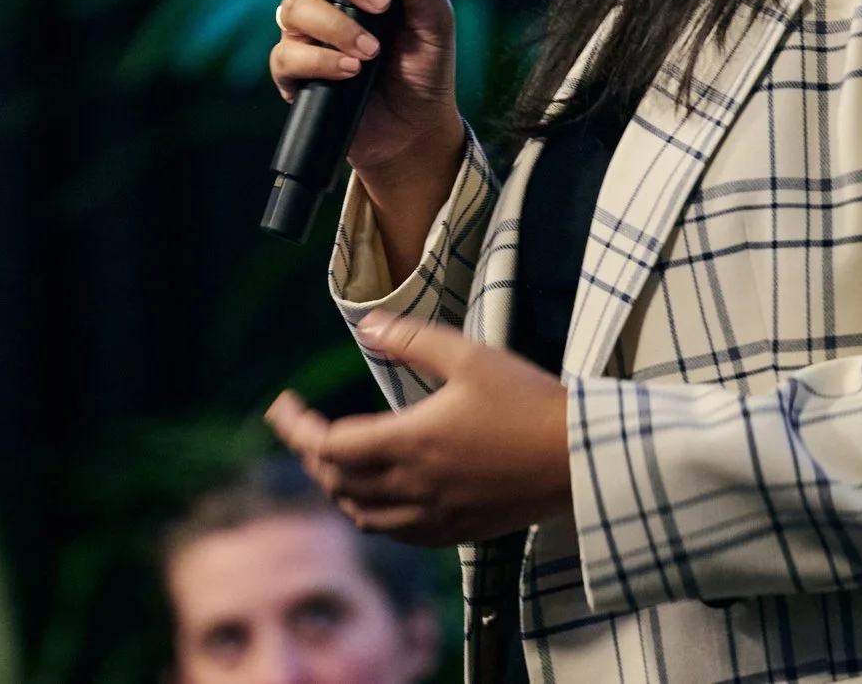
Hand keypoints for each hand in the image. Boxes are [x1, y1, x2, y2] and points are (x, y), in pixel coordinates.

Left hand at [265, 313, 570, 546]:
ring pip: (362, 514)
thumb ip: (412, 339)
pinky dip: (371, 514)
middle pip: (337, 482)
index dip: (295, 428)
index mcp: (411, 442)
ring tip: (332, 460)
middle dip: (310, 453)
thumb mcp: (469, 355)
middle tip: (303, 426)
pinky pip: (396, 534)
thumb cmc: (529, 402)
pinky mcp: (458, 530)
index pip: (327, 446)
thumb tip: (367, 327)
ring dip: (337, 487)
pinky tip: (377, 496)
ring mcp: (436, 515)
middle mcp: (415, 486)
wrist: (581, 458)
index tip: (281, 407)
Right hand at [269, 0, 464, 257]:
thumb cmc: (423, 66)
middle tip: (381, 6)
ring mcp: (306, 32)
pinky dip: (321, 61)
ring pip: (294, 6)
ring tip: (371, 52)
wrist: (415, 127)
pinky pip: (287, 55)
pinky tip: (351, 72)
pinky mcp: (293, 71)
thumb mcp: (437, 21)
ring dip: (337, 26)